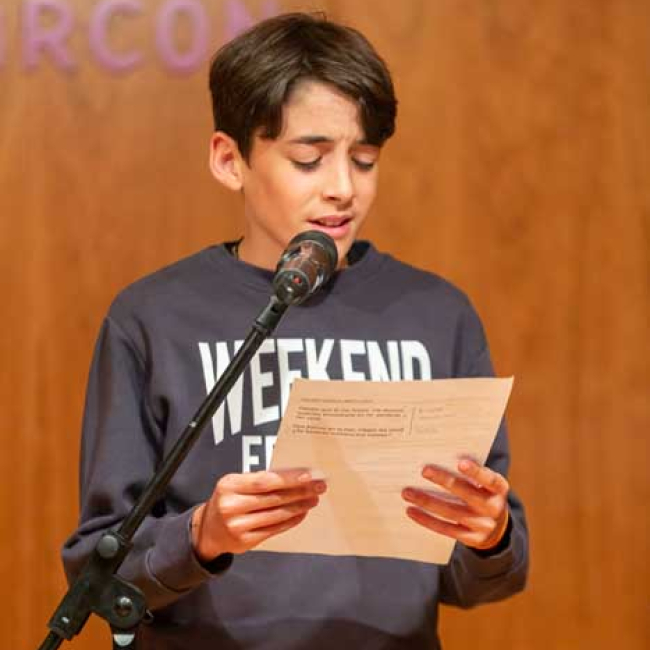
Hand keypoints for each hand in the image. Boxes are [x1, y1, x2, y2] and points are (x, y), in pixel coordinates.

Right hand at [191, 468, 325, 561]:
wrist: (207, 530)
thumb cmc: (228, 499)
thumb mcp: (235, 484)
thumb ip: (259, 480)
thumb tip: (294, 476)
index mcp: (229, 485)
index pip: (265, 481)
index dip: (289, 478)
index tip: (309, 475)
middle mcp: (231, 506)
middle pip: (274, 498)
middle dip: (300, 491)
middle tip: (319, 486)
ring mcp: (238, 526)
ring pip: (277, 514)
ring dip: (299, 506)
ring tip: (313, 499)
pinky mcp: (245, 542)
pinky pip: (274, 529)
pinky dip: (291, 520)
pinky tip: (302, 513)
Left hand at [402, 459, 509, 550]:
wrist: (497, 528)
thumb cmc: (483, 494)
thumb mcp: (486, 483)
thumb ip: (470, 473)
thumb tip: (438, 457)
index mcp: (499, 489)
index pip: (490, 479)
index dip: (476, 472)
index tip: (460, 463)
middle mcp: (493, 508)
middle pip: (466, 494)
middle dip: (444, 481)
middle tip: (424, 470)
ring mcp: (482, 525)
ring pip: (451, 512)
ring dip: (427, 501)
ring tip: (407, 492)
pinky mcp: (470, 538)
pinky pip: (445, 529)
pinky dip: (426, 519)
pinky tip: (411, 510)